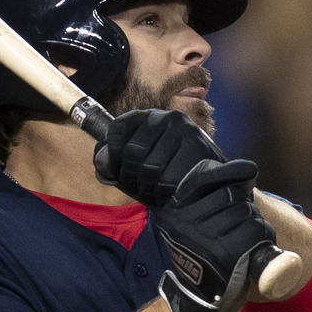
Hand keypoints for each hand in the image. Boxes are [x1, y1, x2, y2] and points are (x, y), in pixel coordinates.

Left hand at [94, 109, 240, 207]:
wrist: (210, 184)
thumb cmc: (169, 174)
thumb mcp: (141, 162)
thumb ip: (118, 161)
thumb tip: (102, 163)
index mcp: (147, 118)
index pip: (117, 129)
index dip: (111, 155)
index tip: (117, 171)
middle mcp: (164, 118)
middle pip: (132, 152)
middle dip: (131, 178)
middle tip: (141, 189)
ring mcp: (182, 130)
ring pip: (149, 167)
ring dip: (149, 188)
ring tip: (157, 191)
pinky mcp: (196, 147)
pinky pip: (168, 178)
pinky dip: (166, 193)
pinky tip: (172, 192)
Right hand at [150, 158, 274, 311]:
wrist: (199, 299)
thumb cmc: (202, 256)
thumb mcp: (196, 222)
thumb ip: (212, 194)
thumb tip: (248, 170)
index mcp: (174, 210)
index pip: (206, 177)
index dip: (230, 173)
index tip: (248, 172)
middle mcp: (185, 222)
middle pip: (231, 195)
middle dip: (244, 210)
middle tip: (238, 231)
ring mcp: (204, 238)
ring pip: (248, 213)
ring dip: (256, 226)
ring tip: (243, 244)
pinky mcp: (225, 254)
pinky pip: (256, 232)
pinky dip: (263, 240)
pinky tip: (252, 252)